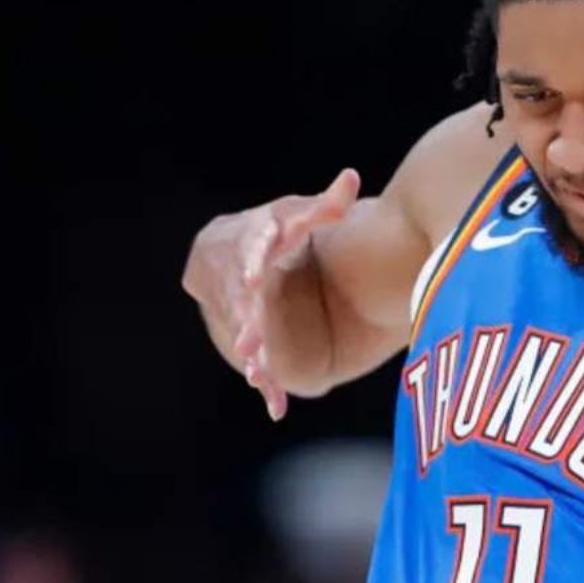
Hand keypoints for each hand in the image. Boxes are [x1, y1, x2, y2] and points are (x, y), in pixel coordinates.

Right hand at [181, 168, 359, 419]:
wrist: (241, 249)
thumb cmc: (281, 227)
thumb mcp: (301, 213)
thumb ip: (327, 204)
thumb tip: (350, 178)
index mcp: (249, 239)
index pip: (247, 250)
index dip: (250, 265)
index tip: (255, 281)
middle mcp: (236, 272)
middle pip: (237, 296)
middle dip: (242, 319)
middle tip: (247, 341)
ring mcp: (232, 302)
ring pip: (240, 330)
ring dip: (250, 352)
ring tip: (259, 373)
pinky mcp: (240, 329)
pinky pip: (253, 356)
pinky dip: (266, 380)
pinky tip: (276, 404)